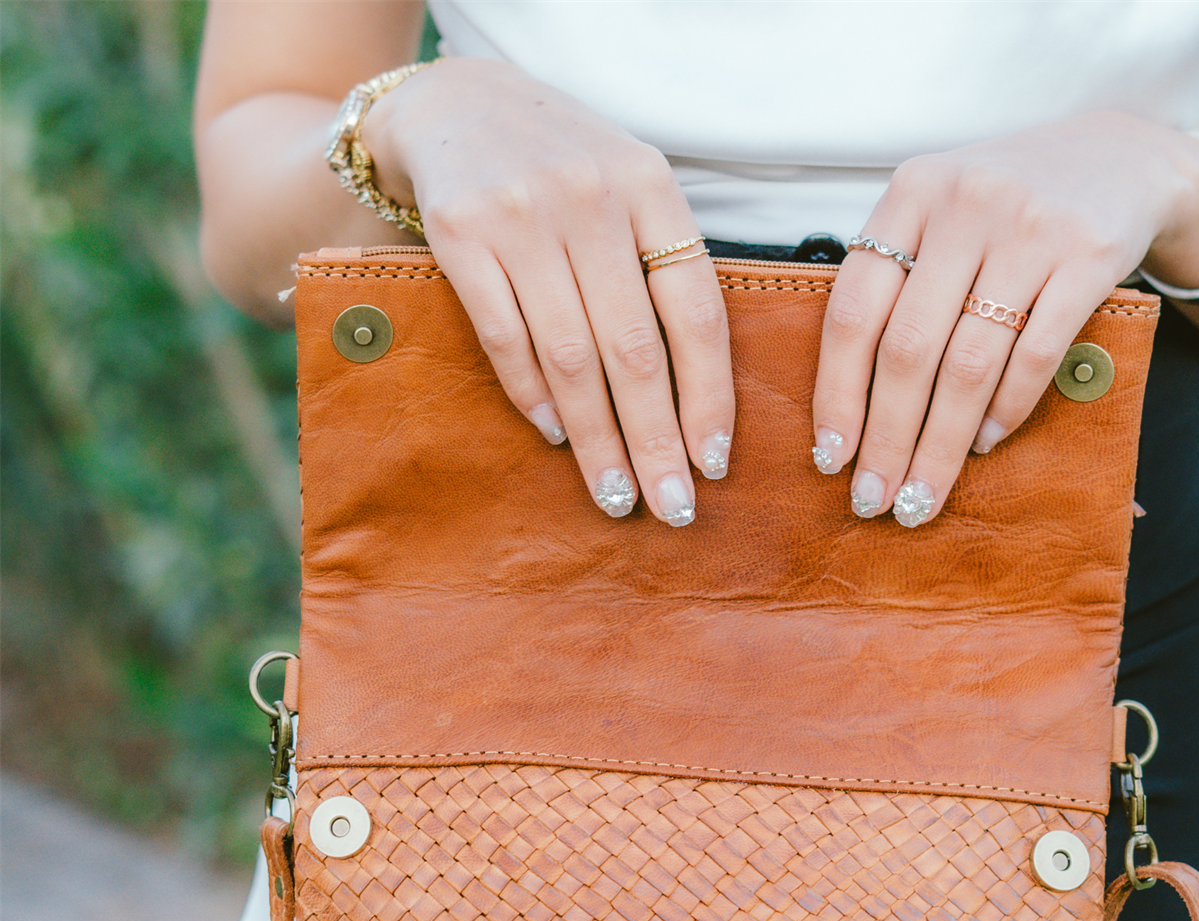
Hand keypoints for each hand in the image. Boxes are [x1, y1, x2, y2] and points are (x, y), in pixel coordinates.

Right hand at [363, 58, 733, 524]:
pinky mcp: (459, 232)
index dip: (709, 398)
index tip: (713, 464)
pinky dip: (533, 396)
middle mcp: (591, 197)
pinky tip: (556, 437)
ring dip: (597, 439)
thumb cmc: (563, 170)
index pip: (697, 313)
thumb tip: (694, 404)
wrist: (455, 105)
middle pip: (636, 350)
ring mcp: (521, 213)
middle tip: (671, 507)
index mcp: (652, 187)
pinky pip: (506, 338)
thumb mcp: (629, 192)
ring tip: (614, 495)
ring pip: (572, 356)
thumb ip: (663, 270)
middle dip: (657, 442)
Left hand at [810, 112, 1198, 524]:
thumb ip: (896, 280)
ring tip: (923, 494)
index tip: (829, 458)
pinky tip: (984, 443)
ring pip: (968, 363)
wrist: (1125, 158)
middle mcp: (964, 204)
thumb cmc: (1007, 210)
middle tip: (875, 501)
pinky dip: (1004, 410)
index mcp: (911, 194)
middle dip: (886, 439)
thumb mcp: (941, 214)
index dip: (836, 393)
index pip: (854, 310)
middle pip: (907, 349)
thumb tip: (847, 406)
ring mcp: (1029, 228)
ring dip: (940, 445)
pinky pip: (1034, 355)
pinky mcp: (1087, 255)